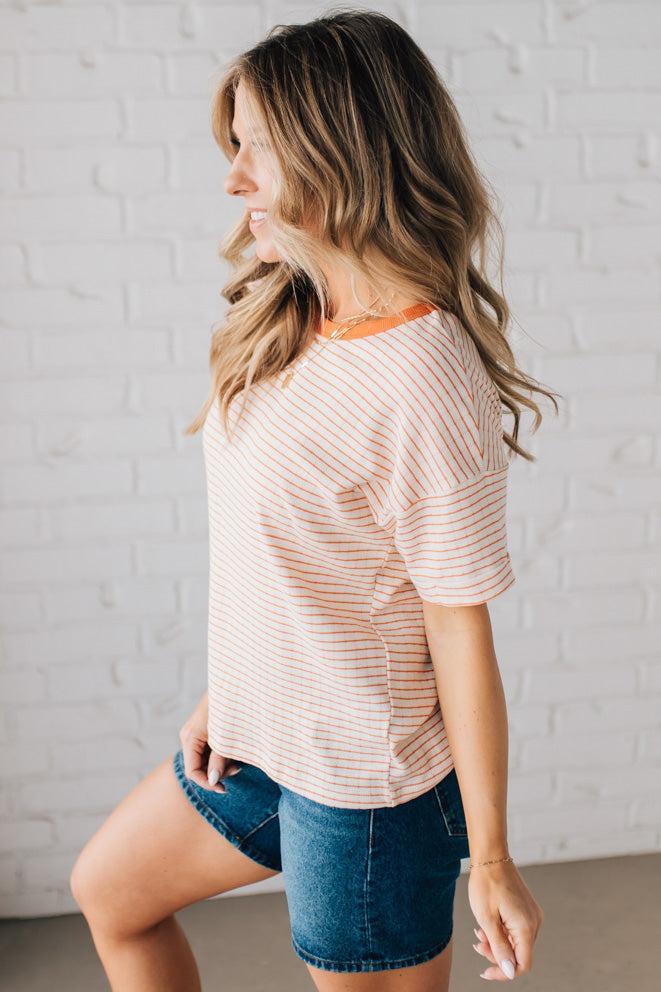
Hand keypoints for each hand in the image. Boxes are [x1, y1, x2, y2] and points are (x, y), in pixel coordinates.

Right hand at [178, 692, 242, 793]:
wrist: (236, 681)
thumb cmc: (231, 706)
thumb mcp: (225, 736)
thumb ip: (219, 759)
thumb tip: (214, 780)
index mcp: (190, 737)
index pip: (192, 771)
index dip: (207, 783)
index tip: (224, 788)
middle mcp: (189, 736)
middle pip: (198, 766)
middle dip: (217, 771)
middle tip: (238, 768)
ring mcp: (196, 733)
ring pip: (205, 758)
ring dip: (222, 762)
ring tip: (239, 756)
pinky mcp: (205, 729)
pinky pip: (210, 749)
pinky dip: (223, 753)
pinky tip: (235, 748)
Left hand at [468, 859, 542, 980]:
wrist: (491, 856)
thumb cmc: (486, 884)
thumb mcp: (487, 919)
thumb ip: (499, 947)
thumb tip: (509, 972)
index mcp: (526, 927)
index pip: (522, 964)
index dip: (504, 972)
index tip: (485, 971)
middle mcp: (534, 922)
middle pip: (518, 953)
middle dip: (497, 954)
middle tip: (477, 944)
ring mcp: (531, 914)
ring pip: (516, 942)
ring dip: (497, 943)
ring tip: (479, 933)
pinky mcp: (526, 909)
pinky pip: (516, 930)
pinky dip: (502, 932)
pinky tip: (487, 925)